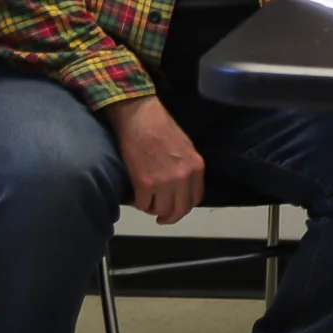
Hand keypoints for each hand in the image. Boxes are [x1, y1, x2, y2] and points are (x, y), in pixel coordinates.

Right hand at [104, 95, 203, 223]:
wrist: (139, 116)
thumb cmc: (160, 127)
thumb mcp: (185, 147)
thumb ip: (186, 167)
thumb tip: (182, 185)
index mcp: (196, 167)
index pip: (196, 199)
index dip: (184, 205)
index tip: (176, 206)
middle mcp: (184, 177)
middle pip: (181, 209)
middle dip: (170, 216)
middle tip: (161, 217)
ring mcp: (165, 182)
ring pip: (161, 210)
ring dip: (152, 209)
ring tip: (146, 202)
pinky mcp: (144, 183)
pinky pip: (143, 204)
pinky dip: (138, 203)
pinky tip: (135, 196)